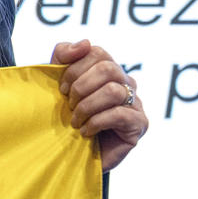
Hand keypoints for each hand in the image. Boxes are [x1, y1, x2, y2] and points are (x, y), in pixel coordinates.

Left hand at [52, 39, 146, 171]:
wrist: (72, 156)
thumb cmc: (65, 118)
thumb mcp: (58, 84)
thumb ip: (64, 57)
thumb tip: (84, 42)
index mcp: (109, 70)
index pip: (97, 52)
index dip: (74, 67)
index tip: (61, 88)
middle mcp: (126, 83)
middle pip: (108, 68)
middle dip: (81, 86)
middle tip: (68, 105)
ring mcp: (135, 103)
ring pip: (114, 91)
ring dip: (87, 106)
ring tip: (75, 121)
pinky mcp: (139, 125)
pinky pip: (119, 114)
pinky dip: (96, 122)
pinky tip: (85, 132)